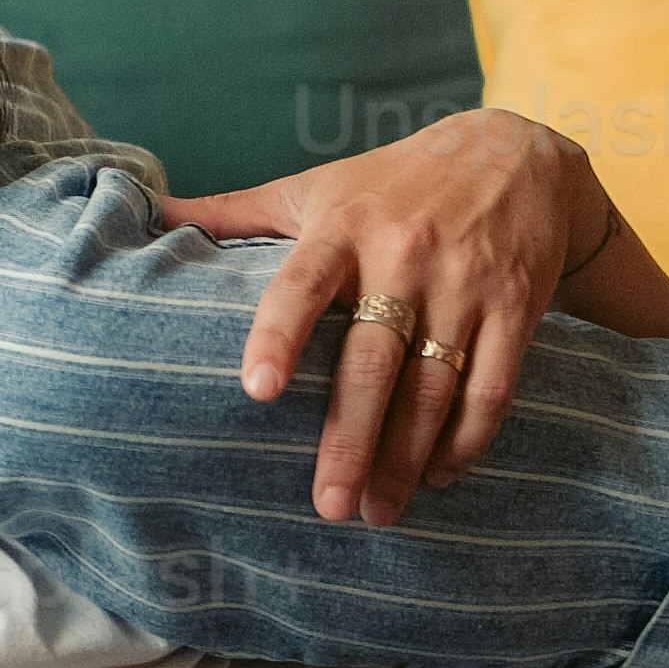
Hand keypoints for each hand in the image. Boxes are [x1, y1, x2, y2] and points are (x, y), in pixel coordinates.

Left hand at [169, 111, 596, 523]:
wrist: (517, 155)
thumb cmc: (394, 181)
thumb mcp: (318, 185)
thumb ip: (238, 210)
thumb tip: (151, 212)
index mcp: (345, 226)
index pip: (302, 284)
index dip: (278, 335)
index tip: (256, 391)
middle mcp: (406, 255)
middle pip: (373, 360)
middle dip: (350, 440)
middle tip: (329, 507)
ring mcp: (466, 283)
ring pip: (435, 385)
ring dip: (407, 457)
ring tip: (378, 512)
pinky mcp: (517, 306)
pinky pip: (493, 386)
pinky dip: (468, 439)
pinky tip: (440, 477)